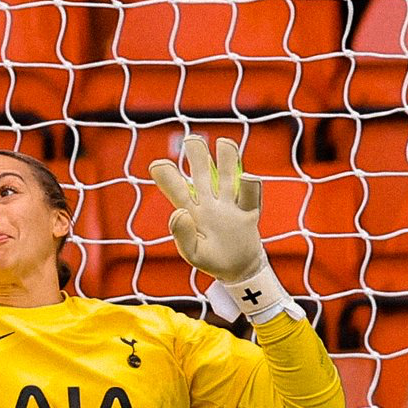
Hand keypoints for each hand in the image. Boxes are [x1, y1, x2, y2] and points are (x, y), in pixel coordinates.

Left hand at [148, 134, 265, 285]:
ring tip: (223, 142)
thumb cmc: (211, 259)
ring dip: (227, 159)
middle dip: (197, 156)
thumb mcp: (193, 253)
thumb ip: (183, 235)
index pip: (177, 190)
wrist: (239, 268)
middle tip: (191, 139)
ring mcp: (230, 204)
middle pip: (202, 174)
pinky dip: (250, 186)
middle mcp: (209, 203)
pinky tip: (247, 177)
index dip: (167, 176)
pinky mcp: (249, 210)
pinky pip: (251, 195)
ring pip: (227, 176)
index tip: (157, 164)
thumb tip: (180, 212)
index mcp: (190, 211)